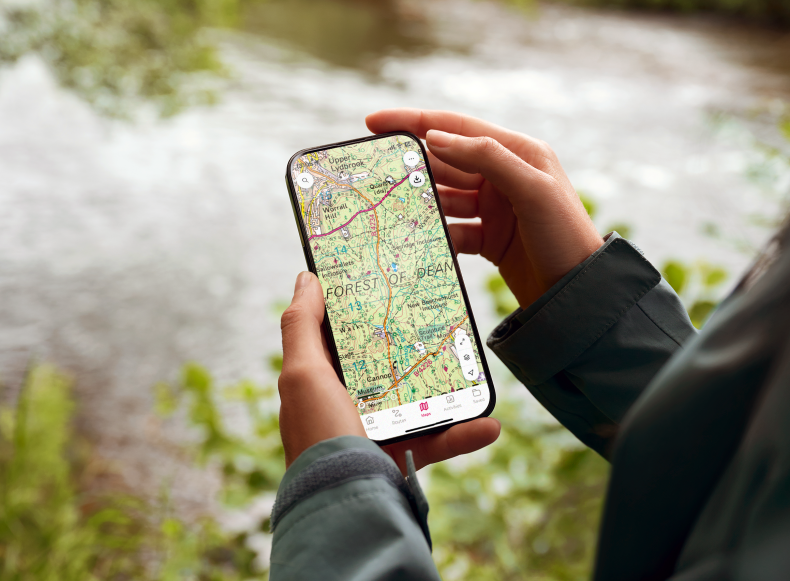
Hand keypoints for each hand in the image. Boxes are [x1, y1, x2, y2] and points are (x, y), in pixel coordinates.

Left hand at [279, 271, 499, 470]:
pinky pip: (437, 440)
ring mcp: (370, 431)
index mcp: (314, 381)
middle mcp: (339, 404)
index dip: (354, 308)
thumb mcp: (302, 373)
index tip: (384, 282)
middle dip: (408, 340)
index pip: (334, 335)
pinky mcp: (398, 459)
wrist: (342, 510)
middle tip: (435, 315)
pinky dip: (463, 432)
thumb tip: (305, 279)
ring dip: (445, 385)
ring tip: (469, 366)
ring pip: (414, 399)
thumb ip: (301, 326)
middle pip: (380, 361)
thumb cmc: (318, 436)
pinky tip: (489, 425)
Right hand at [367, 109, 602, 308]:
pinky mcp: (489, 238)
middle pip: (444, 162)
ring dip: (418, 201)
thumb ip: (486, 157)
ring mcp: (495, 208)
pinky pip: (451, 229)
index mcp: (517, 151)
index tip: (373, 123)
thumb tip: (435, 136)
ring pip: (444, 197)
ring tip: (385, 209)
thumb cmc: (564, 235)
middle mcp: (503, 175)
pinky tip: (414, 238)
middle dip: (410, 166)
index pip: (455, 127)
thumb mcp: (531, 189)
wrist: (580, 295)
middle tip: (371, 173)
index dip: (412, 122)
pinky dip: (433, 232)